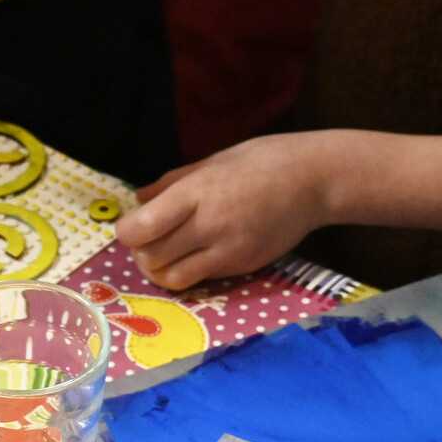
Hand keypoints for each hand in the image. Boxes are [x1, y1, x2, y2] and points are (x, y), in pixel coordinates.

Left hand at [118, 132, 334, 289]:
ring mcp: (228, 250)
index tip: (131, 225)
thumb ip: (171, 183)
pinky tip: (195, 255)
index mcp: (199, 191)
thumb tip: (138, 200)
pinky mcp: (242, 267)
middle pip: (151, 257)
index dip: (127, 232)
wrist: (315, 181)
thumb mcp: (213, 161)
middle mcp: (210, 224)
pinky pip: (200, 280)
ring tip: (167, 254)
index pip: (143, 227)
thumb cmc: (262, 162)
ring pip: (171, 278)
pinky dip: (187, 273)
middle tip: (148, 240)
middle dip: (140, 252)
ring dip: (159, 270)